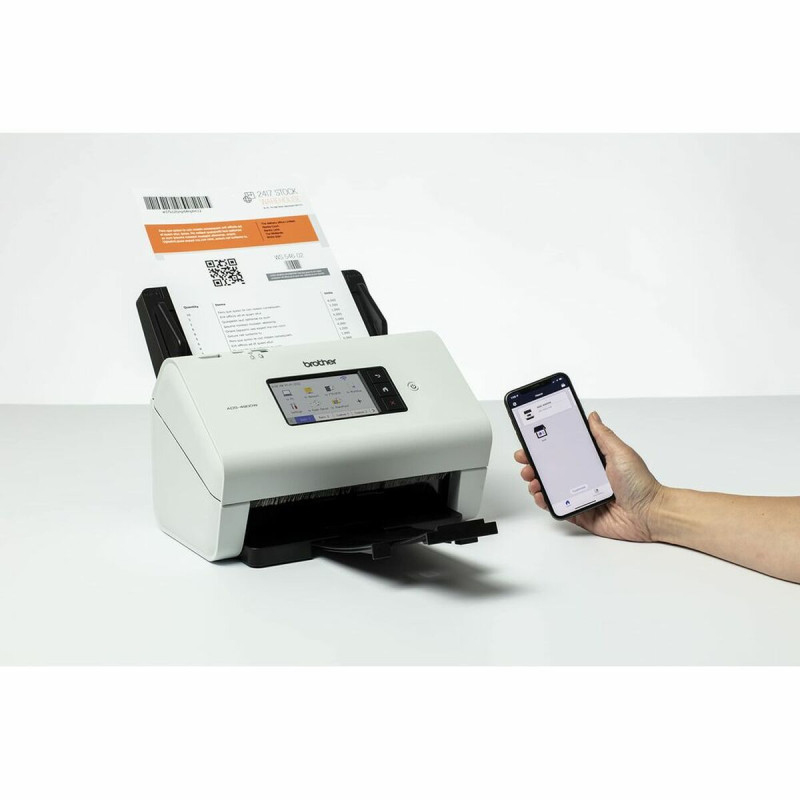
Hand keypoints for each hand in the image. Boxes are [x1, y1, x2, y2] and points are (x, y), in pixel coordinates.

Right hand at [514, 411, 663, 541]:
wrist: (650, 514)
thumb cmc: (641, 484)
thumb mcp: (620, 452)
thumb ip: (602, 435)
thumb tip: (592, 416)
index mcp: (594, 461)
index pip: (565, 450)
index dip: (546, 445)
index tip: (532, 440)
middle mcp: (586, 478)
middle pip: (553, 468)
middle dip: (535, 463)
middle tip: (525, 460)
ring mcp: (581, 496)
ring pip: (551, 487)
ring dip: (537, 481)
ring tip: (532, 477)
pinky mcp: (580, 513)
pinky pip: (557, 507)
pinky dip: (545, 502)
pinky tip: (541, 495)